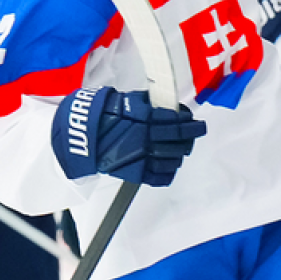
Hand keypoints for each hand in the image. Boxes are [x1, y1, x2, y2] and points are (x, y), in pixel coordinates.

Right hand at [51, 87, 206, 187]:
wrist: (82, 135)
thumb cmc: (103, 116)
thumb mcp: (128, 101)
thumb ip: (150, 105)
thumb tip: (169, 107)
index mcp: (146, 120)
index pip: (177, 121)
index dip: (190, 121)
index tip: (195, 120)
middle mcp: (147, 139)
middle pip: (180, 140)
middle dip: (193, 135)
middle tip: (198, 131)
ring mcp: (142, 158)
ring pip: (173, 159)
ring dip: (181, 153)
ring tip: (183, 148)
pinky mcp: (135, 173)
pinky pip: (161, 177)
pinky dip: (169, 172)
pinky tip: (171, 164)